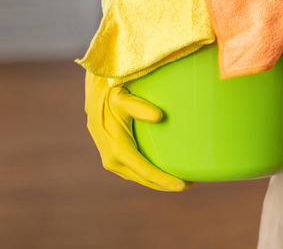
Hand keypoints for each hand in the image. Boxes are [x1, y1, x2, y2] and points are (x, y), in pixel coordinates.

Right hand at [84, 72, 191, 190]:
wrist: (93, 96)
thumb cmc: (111, 96)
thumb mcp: (124, 99)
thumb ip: (140, 107)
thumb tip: (158, 116)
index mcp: (118, 150)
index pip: (146, 172)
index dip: (165, 180)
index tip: (183, 185)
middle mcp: (113, 160)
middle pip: (144, 179)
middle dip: (165, 184)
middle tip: (189, 184)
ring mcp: (111, 160)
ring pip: (138, 177)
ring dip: (157, 181)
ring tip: (179, 180)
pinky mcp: (112, 157)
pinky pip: (133, 171)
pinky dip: (148, 175)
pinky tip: (161, 171)